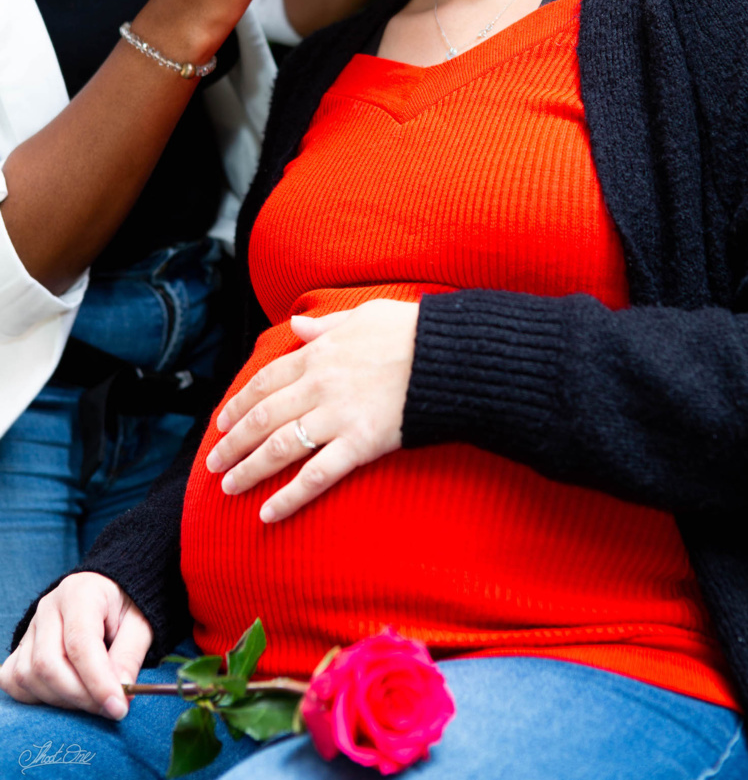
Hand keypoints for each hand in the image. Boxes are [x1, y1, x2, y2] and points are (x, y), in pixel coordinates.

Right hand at [0, 574, 151, 718]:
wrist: (107, 595)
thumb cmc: (124, 609)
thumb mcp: (140, 624)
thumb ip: (130, 656)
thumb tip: (121, 693)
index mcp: (80, 593)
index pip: (80, 644)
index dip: (98, 681)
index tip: (117, 707)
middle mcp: (48, 608)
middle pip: (48, 664)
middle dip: (79, 696)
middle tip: (108, 707)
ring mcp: (30, 628)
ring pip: (28, 677)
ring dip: (61, 700)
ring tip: (91, 698)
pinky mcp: (20, 647)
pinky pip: (13, 680)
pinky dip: (35, 697)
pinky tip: (63, 694)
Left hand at [206, 299, 418, 521]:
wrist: (449, 357)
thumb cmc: (411, 332)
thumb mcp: (364, 316)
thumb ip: (326, 326)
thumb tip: (297, 325)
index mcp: (318, 355)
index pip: (265, 382)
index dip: (239, 404)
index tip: (222, 423)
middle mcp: (319, 386)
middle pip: (263, 418)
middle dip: (233, 443)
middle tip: (214, 463)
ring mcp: (337, 416)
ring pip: (279, 448)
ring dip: (249, 470)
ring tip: (228, 488)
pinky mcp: (359, 444)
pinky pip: (316, 475)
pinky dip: (288, 497)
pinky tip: (267, 514)